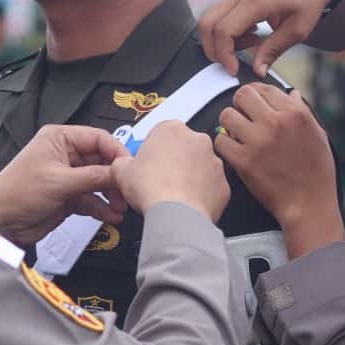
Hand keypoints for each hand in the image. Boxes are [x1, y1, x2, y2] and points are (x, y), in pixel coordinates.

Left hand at [0, 125, 128, 242]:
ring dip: (111, 194)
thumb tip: (121, 173)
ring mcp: (68, 176)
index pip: (98, 139)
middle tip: (128, 191)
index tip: (130, 168)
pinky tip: (112, 216)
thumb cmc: (19, 193)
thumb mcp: (60, 181)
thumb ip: (94, 177)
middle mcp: (66, 154)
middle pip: (102, 161)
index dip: (116, 152)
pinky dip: (102, 207)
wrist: (1, 222)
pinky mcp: (69, 197)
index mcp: (60, 138)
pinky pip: (92, 199)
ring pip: (99, 181)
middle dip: (115, 177)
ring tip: (121, 207)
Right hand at [111, 120, 230, 220]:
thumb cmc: (153, 189)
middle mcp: (197, 140)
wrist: (176, 215)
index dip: (151, 150)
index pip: (159, 133)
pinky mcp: (223, 183)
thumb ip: (122, 162)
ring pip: (199, 167)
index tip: (147, 162)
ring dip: (188, 176)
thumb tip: (122, 166)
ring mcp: (214, 161)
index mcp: (171, 129)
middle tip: (158, 179)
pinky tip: (186, 203)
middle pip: (182, 147)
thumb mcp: (121, 171)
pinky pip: (210, 186)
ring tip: (172, 194)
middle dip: (173, 161)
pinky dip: (201, 193)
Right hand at [199, 0, 344, 76]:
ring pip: (210, 19)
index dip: (224, 55)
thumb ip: (273, 50)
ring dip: (222, 40)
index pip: (224, 31)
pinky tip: (251, 33)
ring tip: (252, 43)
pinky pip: (220, 14)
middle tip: (234, 62)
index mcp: (257, 1)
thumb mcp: (297, 30)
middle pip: (208, 24)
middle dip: (214, 50)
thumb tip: (257, 71)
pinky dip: (228, 30)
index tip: (234, 70)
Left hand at [213, 84, 344, 257]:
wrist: (309, 204)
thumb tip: (291, 93)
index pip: (264, 87)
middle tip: (243, 117)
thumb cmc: (316, 172)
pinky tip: (234, 150)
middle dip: (240, 104)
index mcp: (295, 114)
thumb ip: (302, 111)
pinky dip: (224, 144)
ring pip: (227, 115)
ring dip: (229, 123)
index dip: (257, 95)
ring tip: (237, 134)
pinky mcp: (243, 160)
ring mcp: (258, 141)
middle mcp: (276, 122)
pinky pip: (220, 140)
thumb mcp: (317, 134)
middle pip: (242, 95)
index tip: (254, 104)